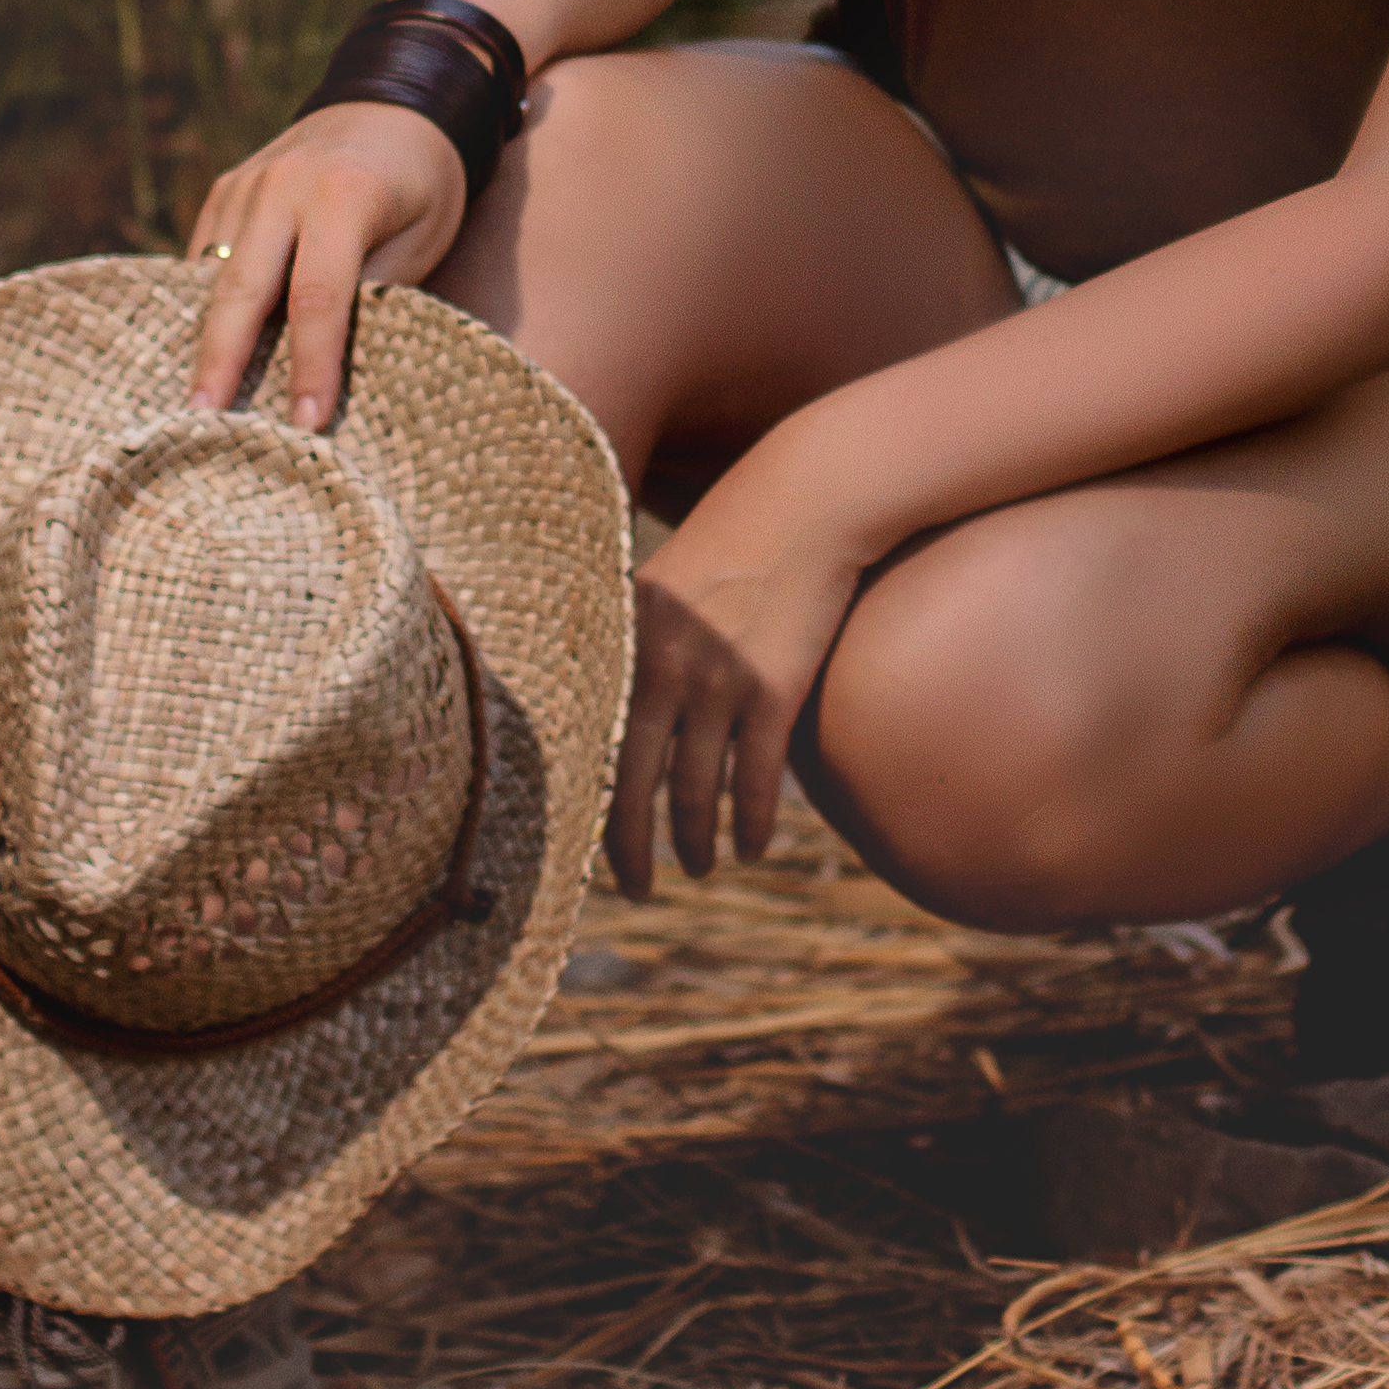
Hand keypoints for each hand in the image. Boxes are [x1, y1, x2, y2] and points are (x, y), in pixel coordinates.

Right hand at [184, 108, 468, 428]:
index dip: (311, 366)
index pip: (317, 298)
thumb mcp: (421, 240)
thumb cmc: (422, 186)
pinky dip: (205, 302)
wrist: (400, 104)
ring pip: (215, 274)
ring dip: (205, 337)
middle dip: (222, 360)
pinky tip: (201, 350)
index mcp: (343, 195)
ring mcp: (247, 182)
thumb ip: (373, 295)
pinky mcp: (227, 186)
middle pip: (243, 289)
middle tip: (203, 422)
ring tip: (196, 403)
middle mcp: (284, 185)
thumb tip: (330, 366)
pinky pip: (206, 254)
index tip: (306, 423)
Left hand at [610, 449, 867, 897]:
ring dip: (695, 843)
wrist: (808, 498)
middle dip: (629, 850)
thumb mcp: (662, 583)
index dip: (583, 805)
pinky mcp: (774, 689)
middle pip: (629, 786)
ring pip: (694, 792)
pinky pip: (755, 780)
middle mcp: (660, 665)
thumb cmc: (736, 537)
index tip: (579, 847)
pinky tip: (750, 845)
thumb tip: (609, 705)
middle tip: (635, 890)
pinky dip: (750, 823)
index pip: (587, 745)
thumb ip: (633, 640)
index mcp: (623, 639)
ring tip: (700, 867)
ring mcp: (717, 679)